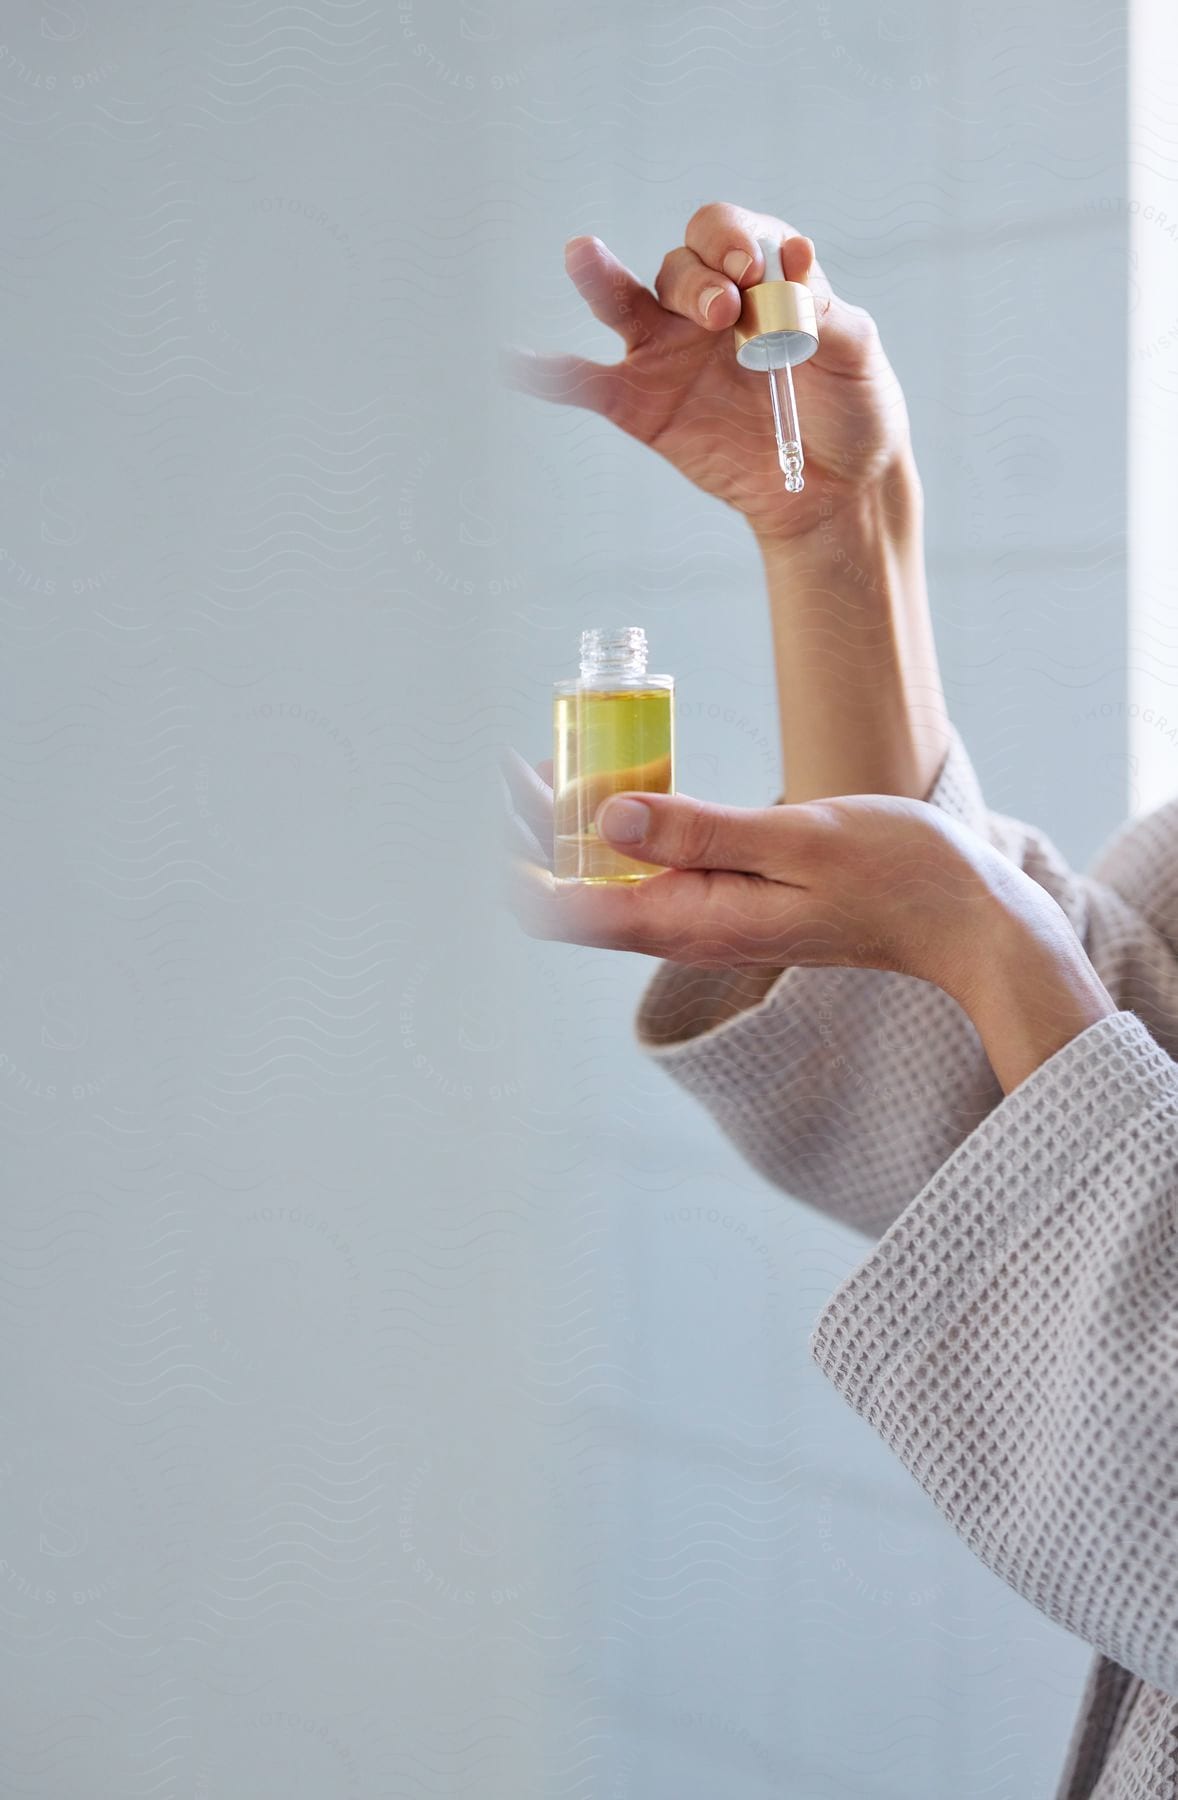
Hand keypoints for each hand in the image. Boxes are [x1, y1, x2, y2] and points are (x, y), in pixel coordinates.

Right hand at [501, 201, 913, 545]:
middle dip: (697, 279)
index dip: (731, 240)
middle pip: (680, 266)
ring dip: (604, 279)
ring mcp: (669, 354)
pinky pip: (591, 385)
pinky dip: (555, 375)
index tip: (750, 269)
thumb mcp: (855, 353)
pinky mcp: (644, 407)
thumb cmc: (852, 409)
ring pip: (623, 301)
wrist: (836, 491)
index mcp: (759, 279)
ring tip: (585, 255)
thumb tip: (793, 257)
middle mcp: (707, 306)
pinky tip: (523, 362)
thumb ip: (824, 310)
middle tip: (723, 313)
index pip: (729, 234)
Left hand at [504, 747, 998, 989]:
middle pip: (578, 892)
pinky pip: (658, 871)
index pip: (566, 907)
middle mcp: (690, 930)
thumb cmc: (897, 877)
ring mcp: (711, 919)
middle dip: (537, 831)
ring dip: (580, 827)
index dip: (519, 851)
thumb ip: (700, 832)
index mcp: (692, 922)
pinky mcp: (733, 903)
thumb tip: (605, 818)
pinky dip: (630, 828)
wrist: (964, 920)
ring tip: (566, 755)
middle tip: (523, 757)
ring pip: (614, 880)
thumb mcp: (799, 840)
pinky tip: (634, 784)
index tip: (511, 780)